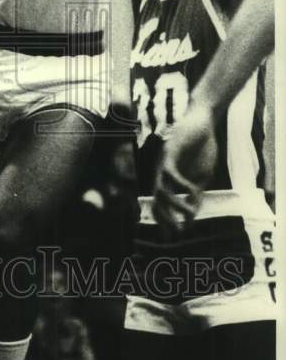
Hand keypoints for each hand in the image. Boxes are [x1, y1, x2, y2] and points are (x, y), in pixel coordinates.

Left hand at [152, 102, 215, 233]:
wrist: (203, 123)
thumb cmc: (201, 149)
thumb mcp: (201, 176)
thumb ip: (196, 194)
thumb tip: (191, 217)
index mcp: (169, 180)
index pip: (160, 204)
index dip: (164, 221)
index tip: (174, 237)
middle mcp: (162, 173)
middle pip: (156, 200)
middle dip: (165, 219)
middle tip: (178, 233)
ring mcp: (164, 163)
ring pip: (161, 189)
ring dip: (174, 206)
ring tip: (189, 215)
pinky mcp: (170, 152)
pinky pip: (170, 173)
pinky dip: (182, 185)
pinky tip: (193, 190)